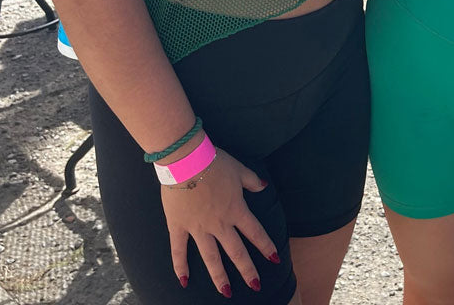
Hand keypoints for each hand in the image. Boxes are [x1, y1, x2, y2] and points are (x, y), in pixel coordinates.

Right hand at [161, 148, 276, 294]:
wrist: (186, 161)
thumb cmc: (214, 162)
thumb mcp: (239, 169)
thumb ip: (252, 180)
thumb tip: (264, 186)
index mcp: (236, 209)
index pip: (255, 232)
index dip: (266, 246)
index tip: (275, 259)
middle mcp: (219, 223)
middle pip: (236, 251)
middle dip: (247, 270)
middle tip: (256, 286)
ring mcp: (198, 228)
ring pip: (211, 257)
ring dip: (219, 276)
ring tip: (226, 292)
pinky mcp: (179, 227)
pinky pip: (179, 250)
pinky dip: (180, 267)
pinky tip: (184, 281)